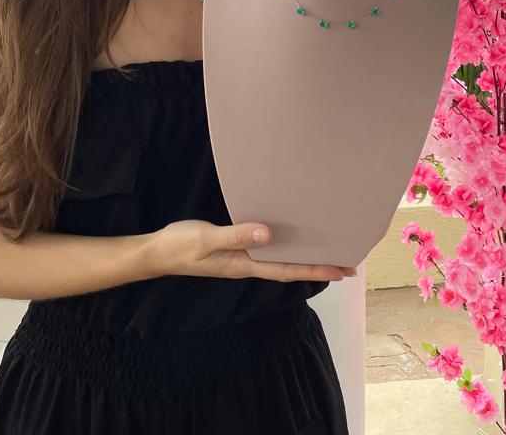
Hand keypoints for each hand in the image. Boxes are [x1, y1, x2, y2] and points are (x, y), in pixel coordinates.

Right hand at [143, 219, 357, 282]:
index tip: (342, 270)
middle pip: (290, 268)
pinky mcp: (237, 249)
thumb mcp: (207, 239)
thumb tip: (268, 235)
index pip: (287, 270)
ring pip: (281, 260)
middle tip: (349, 264)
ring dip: (305, 258)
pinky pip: (269, 251)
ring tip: (330, 251)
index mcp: (244, 265)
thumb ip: (236, 237)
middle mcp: (248, 265)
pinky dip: (286, 247)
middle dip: (318, 267)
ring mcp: (243, 259)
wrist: (156, 251)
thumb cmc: (180, 245)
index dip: (315, 270)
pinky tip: (294, 238)